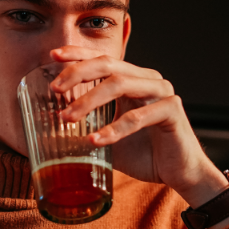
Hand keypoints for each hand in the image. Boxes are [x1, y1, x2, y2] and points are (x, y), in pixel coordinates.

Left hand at [49, 46, 228, 210]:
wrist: (179, 174)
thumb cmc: (144, 154)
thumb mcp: (106, 138)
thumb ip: (85, 129)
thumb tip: (49, 129)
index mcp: (133, 80)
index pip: (102, 59)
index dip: (78, 55)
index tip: (53, 56)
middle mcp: (147, 80)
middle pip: (109, 65)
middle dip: (78, 73)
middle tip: (55, 89)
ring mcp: (161, 93)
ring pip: (120, 84)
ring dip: (89, 100)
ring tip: (67, 118)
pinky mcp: (172, 112)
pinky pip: (137, 117)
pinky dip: (114, 129)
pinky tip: (95, 140)